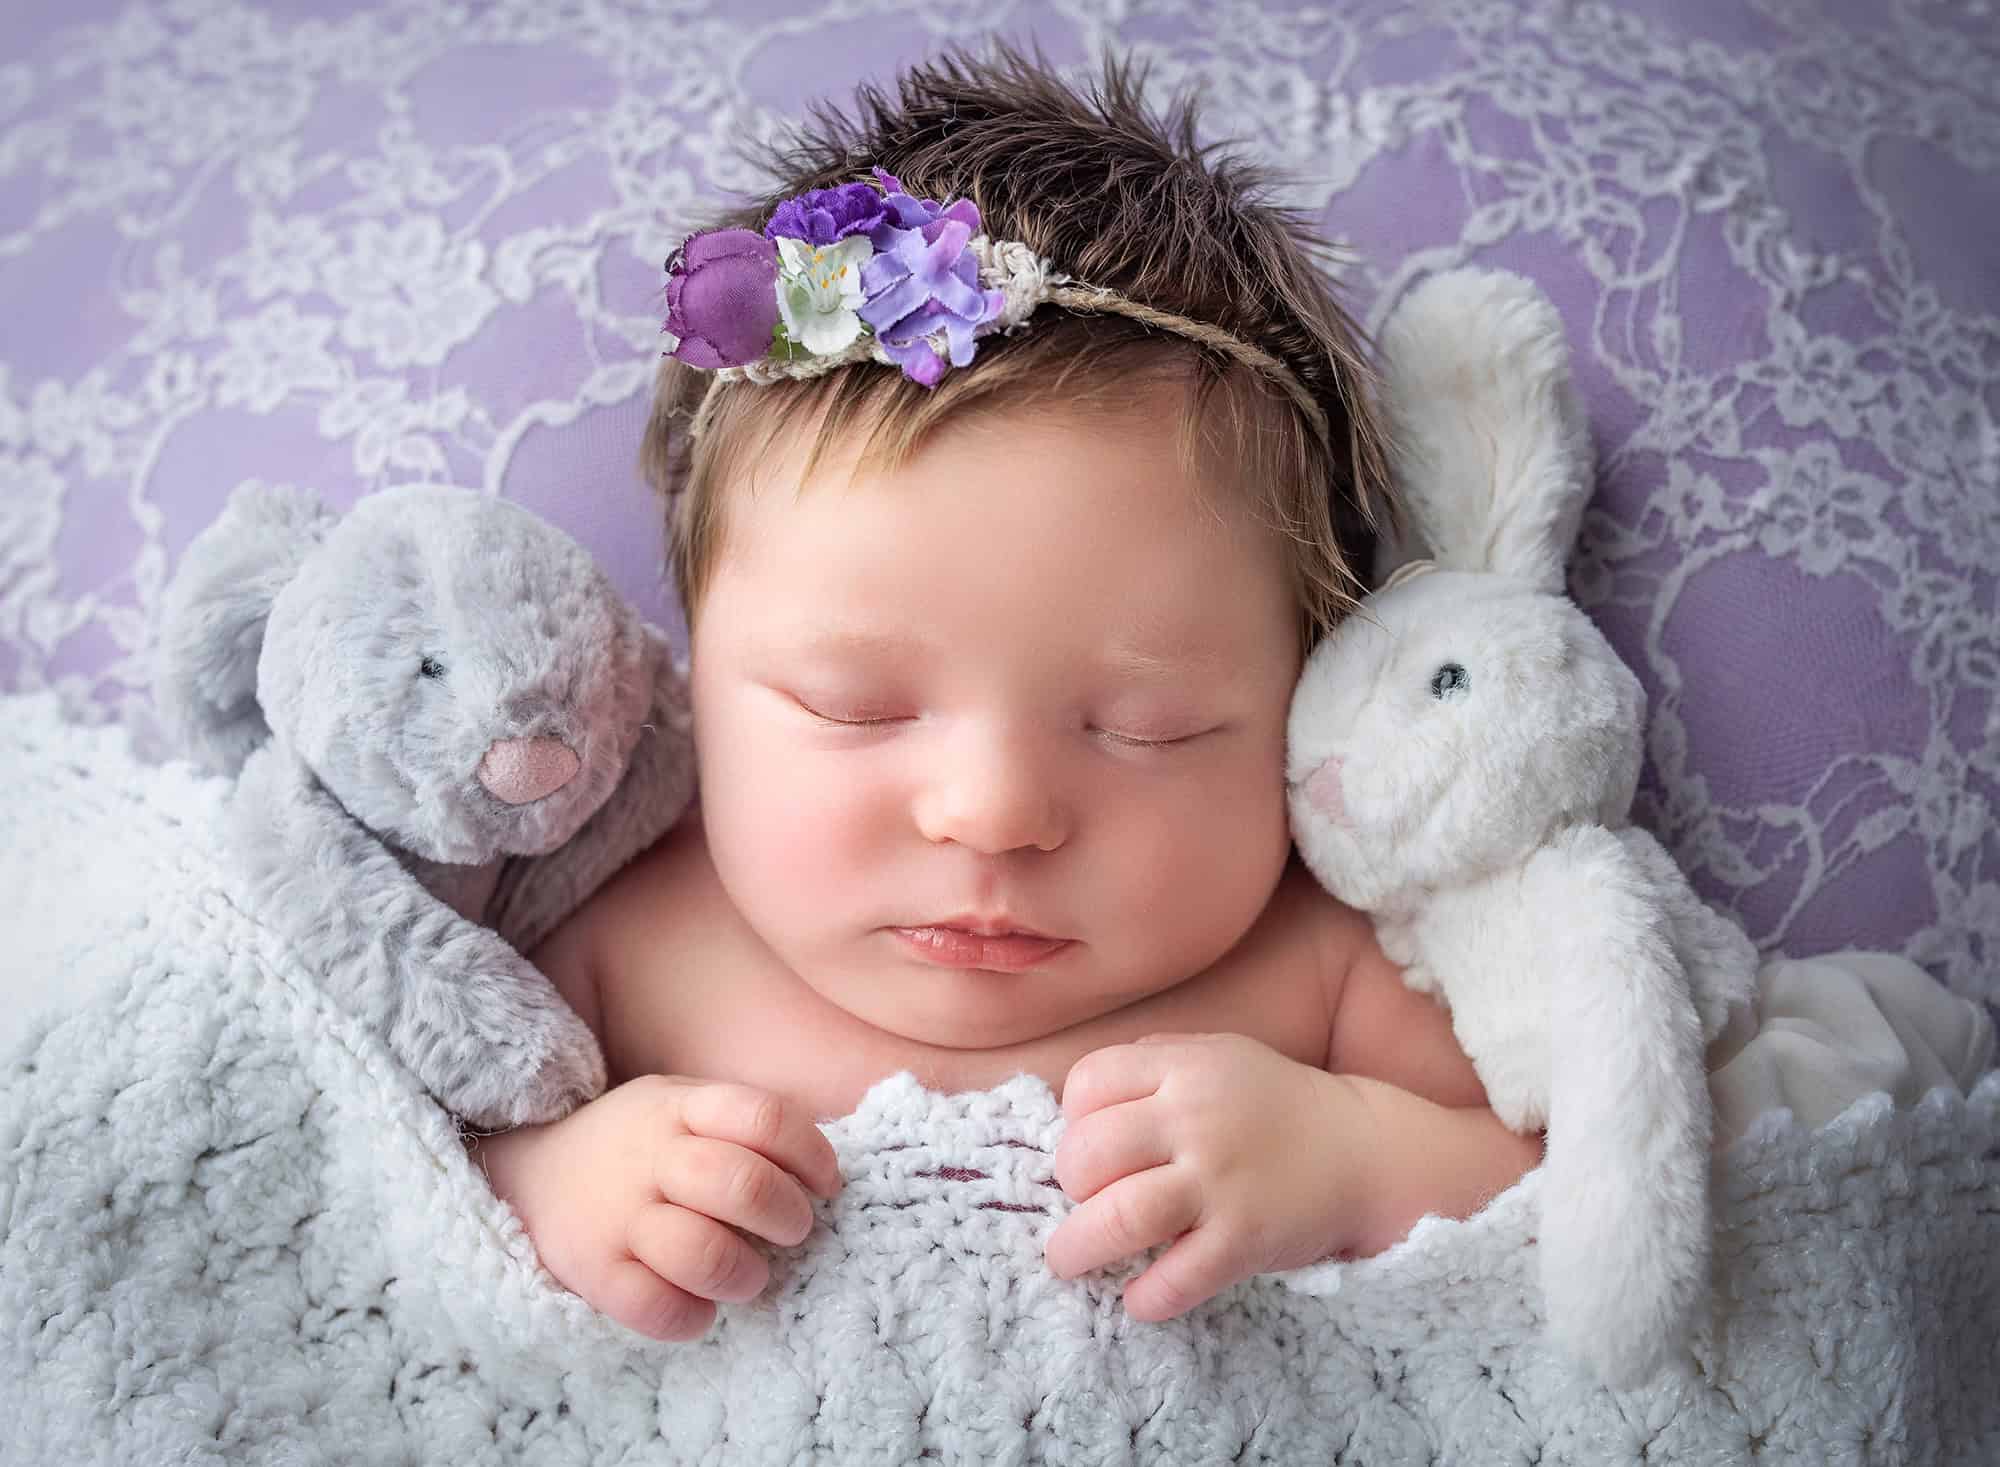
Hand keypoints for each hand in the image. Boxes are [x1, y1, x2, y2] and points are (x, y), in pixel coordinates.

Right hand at [472, 1074, 841, 1340]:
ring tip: (748, 1276)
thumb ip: (741, 1124)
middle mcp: (650, 1156)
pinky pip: (653, 1307)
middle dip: (787, 1216)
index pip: (765, 1117)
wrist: (528, 1173)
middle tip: (792, 1231)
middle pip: (740, 1183)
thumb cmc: (636, 1146)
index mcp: (680, 1108)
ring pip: (701, 1251)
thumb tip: (825, 1170)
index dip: (812, 1154)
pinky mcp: (592, 1271)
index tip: (825, 1185)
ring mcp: (618, 1215)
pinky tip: (699, 1309)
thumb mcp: (680, 1105)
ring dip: (744, 1273)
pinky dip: (690, 1317)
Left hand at [1044, 1033, 1368, 1320]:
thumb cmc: (1275, 1105)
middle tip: (1083, 1202)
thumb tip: (1079, 1100)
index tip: (1088, 1145)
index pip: (1089, 1083)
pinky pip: (1176, 1279)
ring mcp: (1220, 1181)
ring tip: (1069, 1261)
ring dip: (1077, 1248)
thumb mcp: (1218, 1055)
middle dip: (1069, 1185)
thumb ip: (1155, 1062)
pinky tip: (1139, 1298)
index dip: (1072, 1118)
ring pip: (1118, 1218)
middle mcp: (1196, 1118)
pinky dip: (1146, 1297)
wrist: (1368, 1150)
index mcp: (1185, 1067)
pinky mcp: (1244, 1239)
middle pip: (1088, 1154)